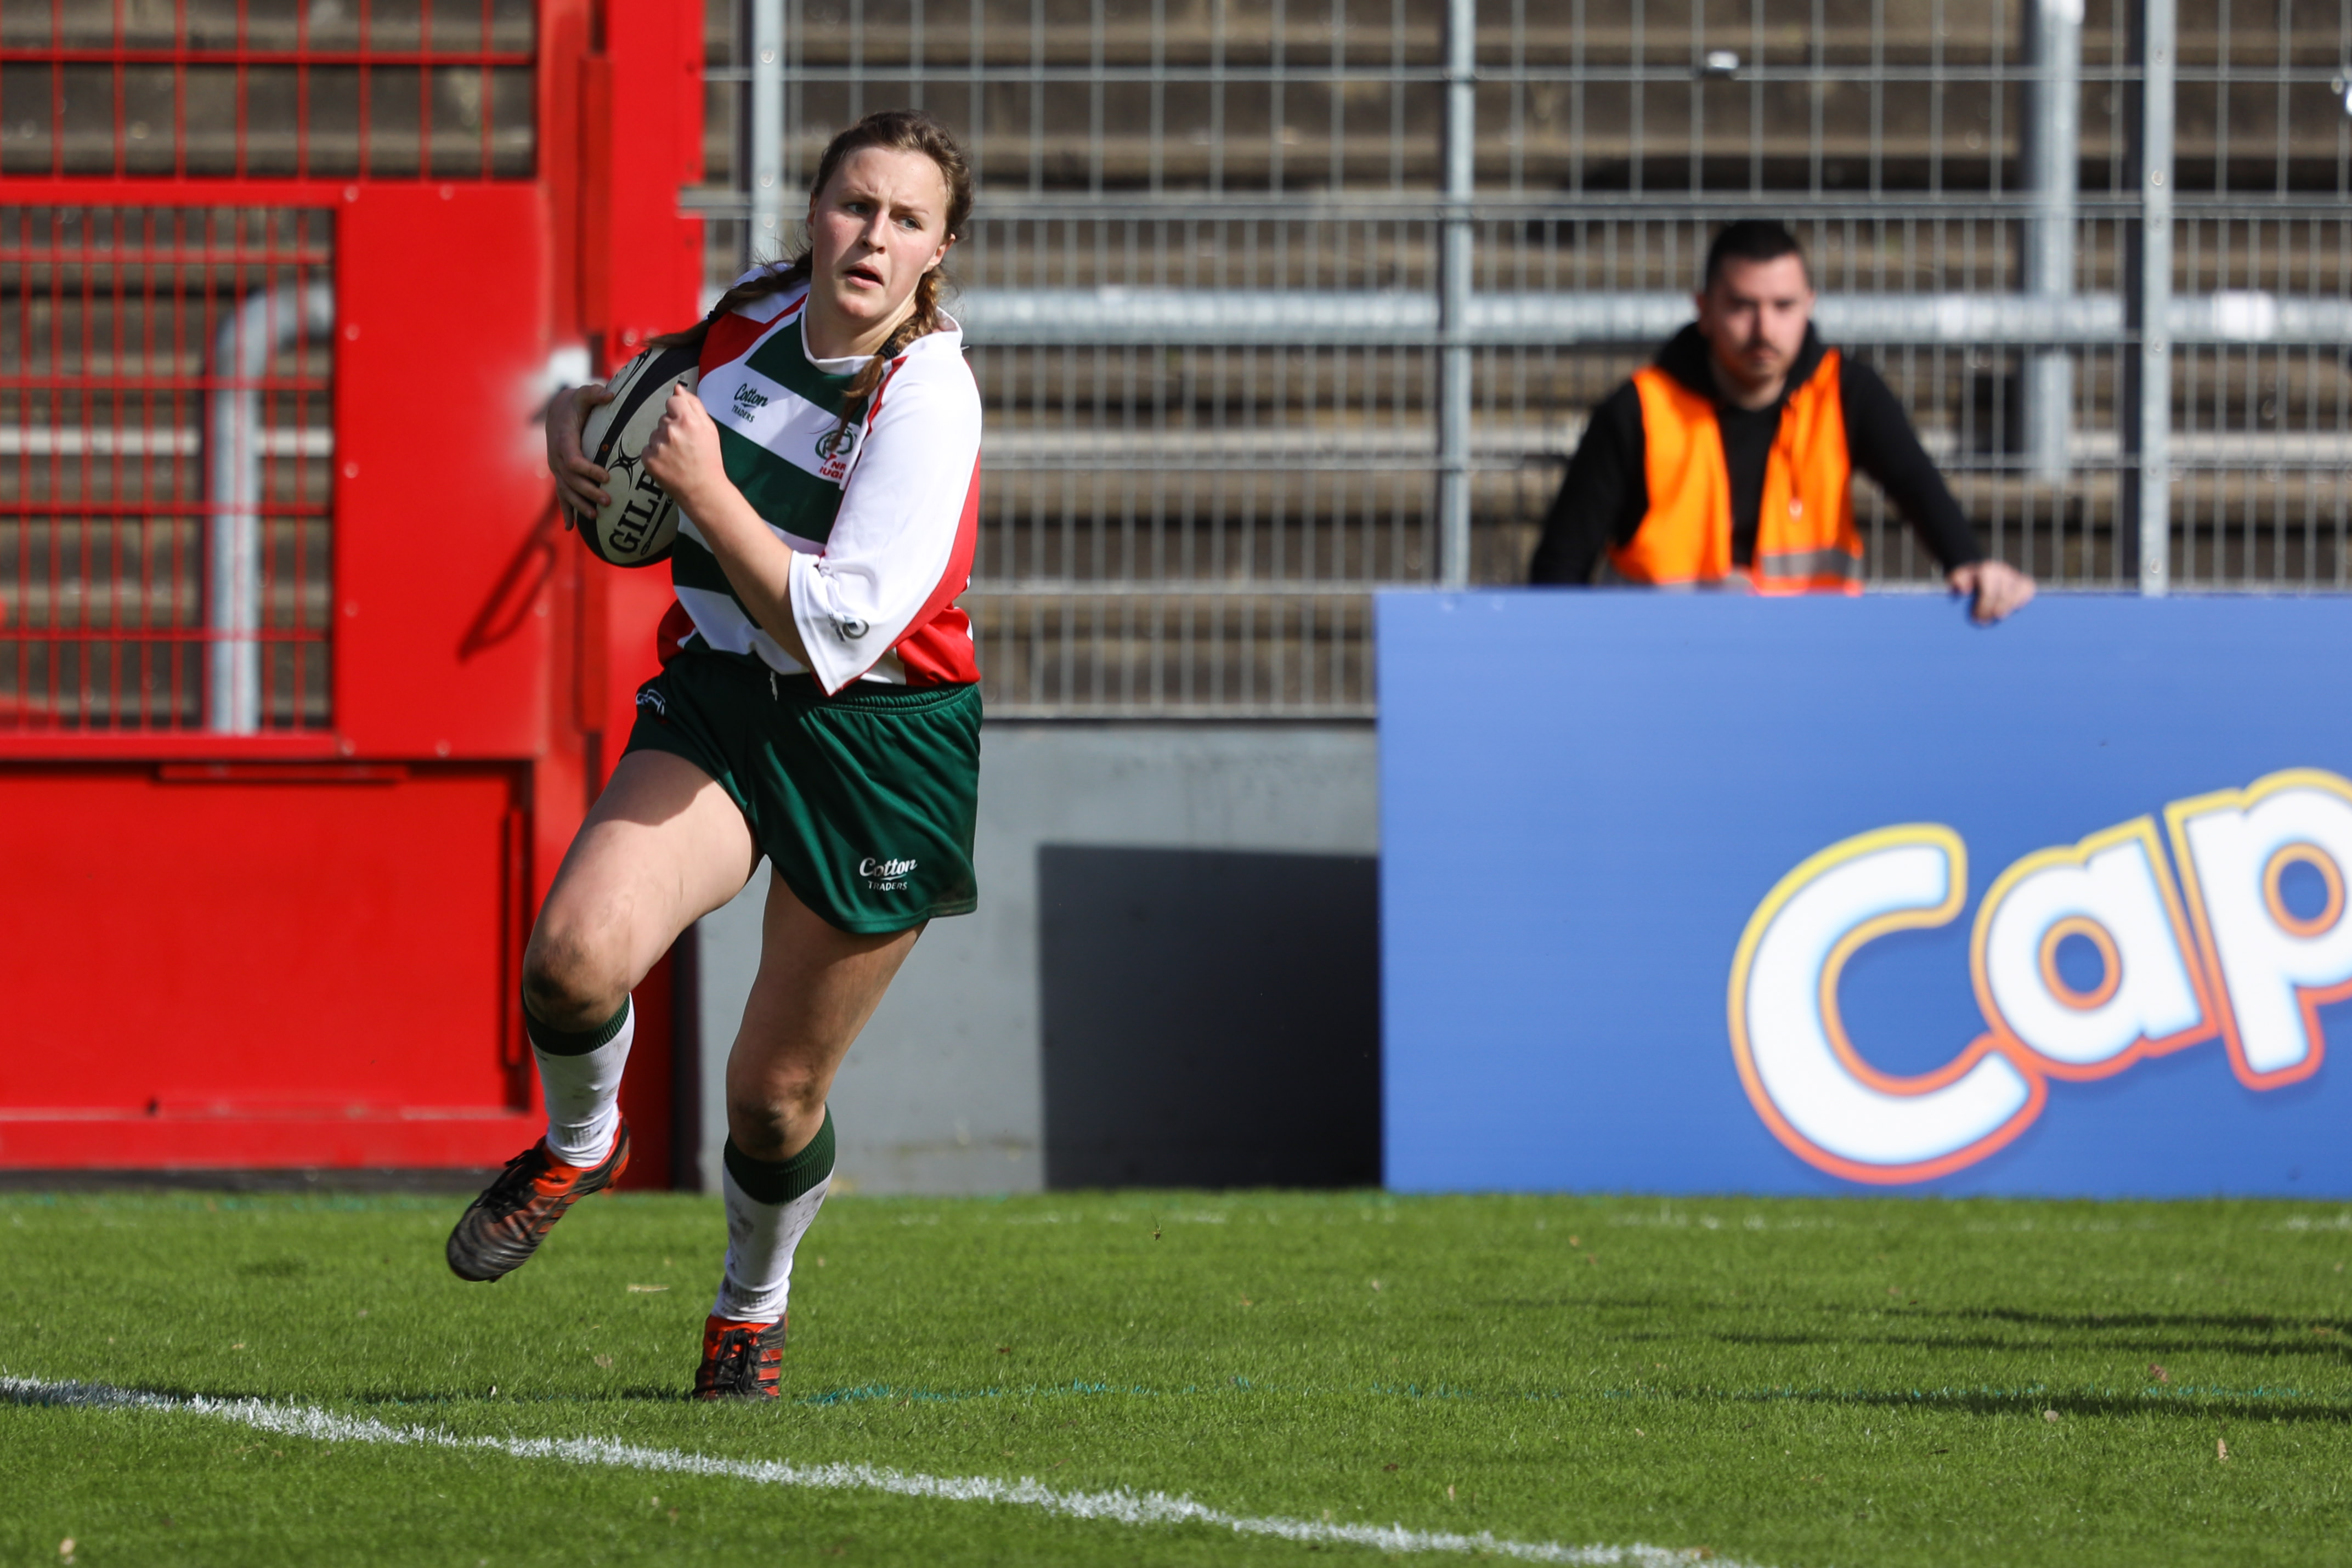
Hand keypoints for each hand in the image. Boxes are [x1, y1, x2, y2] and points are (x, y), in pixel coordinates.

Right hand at [546, 382, 613, 527]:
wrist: (557, 411)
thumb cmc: (575, 404)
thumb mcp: (584, 395)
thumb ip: (595, 393)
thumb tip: (610, 393)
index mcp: (563, 441)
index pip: (574, 460)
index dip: (589, 470)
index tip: (607, 477)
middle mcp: (557, 457)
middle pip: (571, 480)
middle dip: (589, 492)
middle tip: (608, 501)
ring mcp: (557, 468)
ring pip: (566, 491)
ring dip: (579, 505)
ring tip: (596, 516)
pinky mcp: (560, 474)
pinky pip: (561, 495)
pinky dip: (566, 511)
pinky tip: (570, 528)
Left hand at [640, 384, 727, 512]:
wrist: (703, 490)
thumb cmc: (709, 459)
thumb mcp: (710, 429)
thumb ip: (694, 405)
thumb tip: (678, 389)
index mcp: (688, 420)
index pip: (673, 401)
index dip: (679, 414)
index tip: (686, 427)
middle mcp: (671, 431)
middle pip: (664, 419)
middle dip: (672, 429)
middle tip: (685, 447)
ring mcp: (658, 445)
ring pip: (655, 434)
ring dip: (663, 442)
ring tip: (677, 457)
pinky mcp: (648, 459)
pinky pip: (648, 448)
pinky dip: (655, 455)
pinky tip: (668, 463)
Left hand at [1947, 559, 2035, 624]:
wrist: (1974, 574)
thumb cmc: (1964, 580)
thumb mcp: (1955, 580)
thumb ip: (1956, 582)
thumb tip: (1964, 590)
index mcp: (1987, 569)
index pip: (1990, 590)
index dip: (1985, 606)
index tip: (1977, 618)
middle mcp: (2003, 570)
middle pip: (2005, 593)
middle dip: (1995, 610)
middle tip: (1985, 622)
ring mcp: (2014, 574)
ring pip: (2020, 590)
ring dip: (2010, 606)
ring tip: (1999, 617)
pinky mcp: (2023, 580)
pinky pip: (2028, 589)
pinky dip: (2023, 599)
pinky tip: (2014, 609)